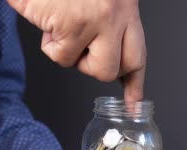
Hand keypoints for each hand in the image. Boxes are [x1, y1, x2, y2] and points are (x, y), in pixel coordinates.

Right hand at [7, 0, 145, 101]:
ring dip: (67, 52)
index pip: (137, 55)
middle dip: (92, 66)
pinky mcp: (71, 24)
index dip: (134, 83)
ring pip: (83, 66)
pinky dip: (49, 43)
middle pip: (113, 70)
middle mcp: (115, 14)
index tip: (134, 104)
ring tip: (61, 23)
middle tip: (80, 47)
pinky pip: (60, 55)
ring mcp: (94, 21)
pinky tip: (49, 19)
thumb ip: (108, 23)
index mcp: (125, 6)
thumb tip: (109, 59)